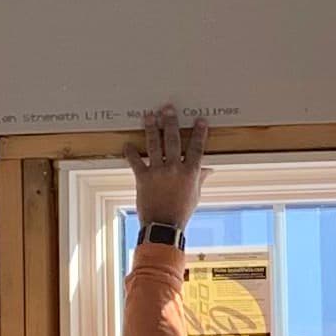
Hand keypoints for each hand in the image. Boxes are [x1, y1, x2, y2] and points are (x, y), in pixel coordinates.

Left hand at [128, 105, 207, 227]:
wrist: (164, 226)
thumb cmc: (181, 212)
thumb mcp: (195, 196)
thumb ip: (200, 179)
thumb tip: (208, 169)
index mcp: (190, 173)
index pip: (196, 148)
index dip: (199, 133)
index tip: (200, 121)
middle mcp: (174, 169)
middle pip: (173, 140)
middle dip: (171, 123)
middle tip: (168, 109)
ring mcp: (158, 172)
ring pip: (155, 145)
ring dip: (152, 129)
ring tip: (150, 116)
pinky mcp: (143, 178)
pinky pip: (136, 162)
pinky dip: (131, 153)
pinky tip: (127, 144)